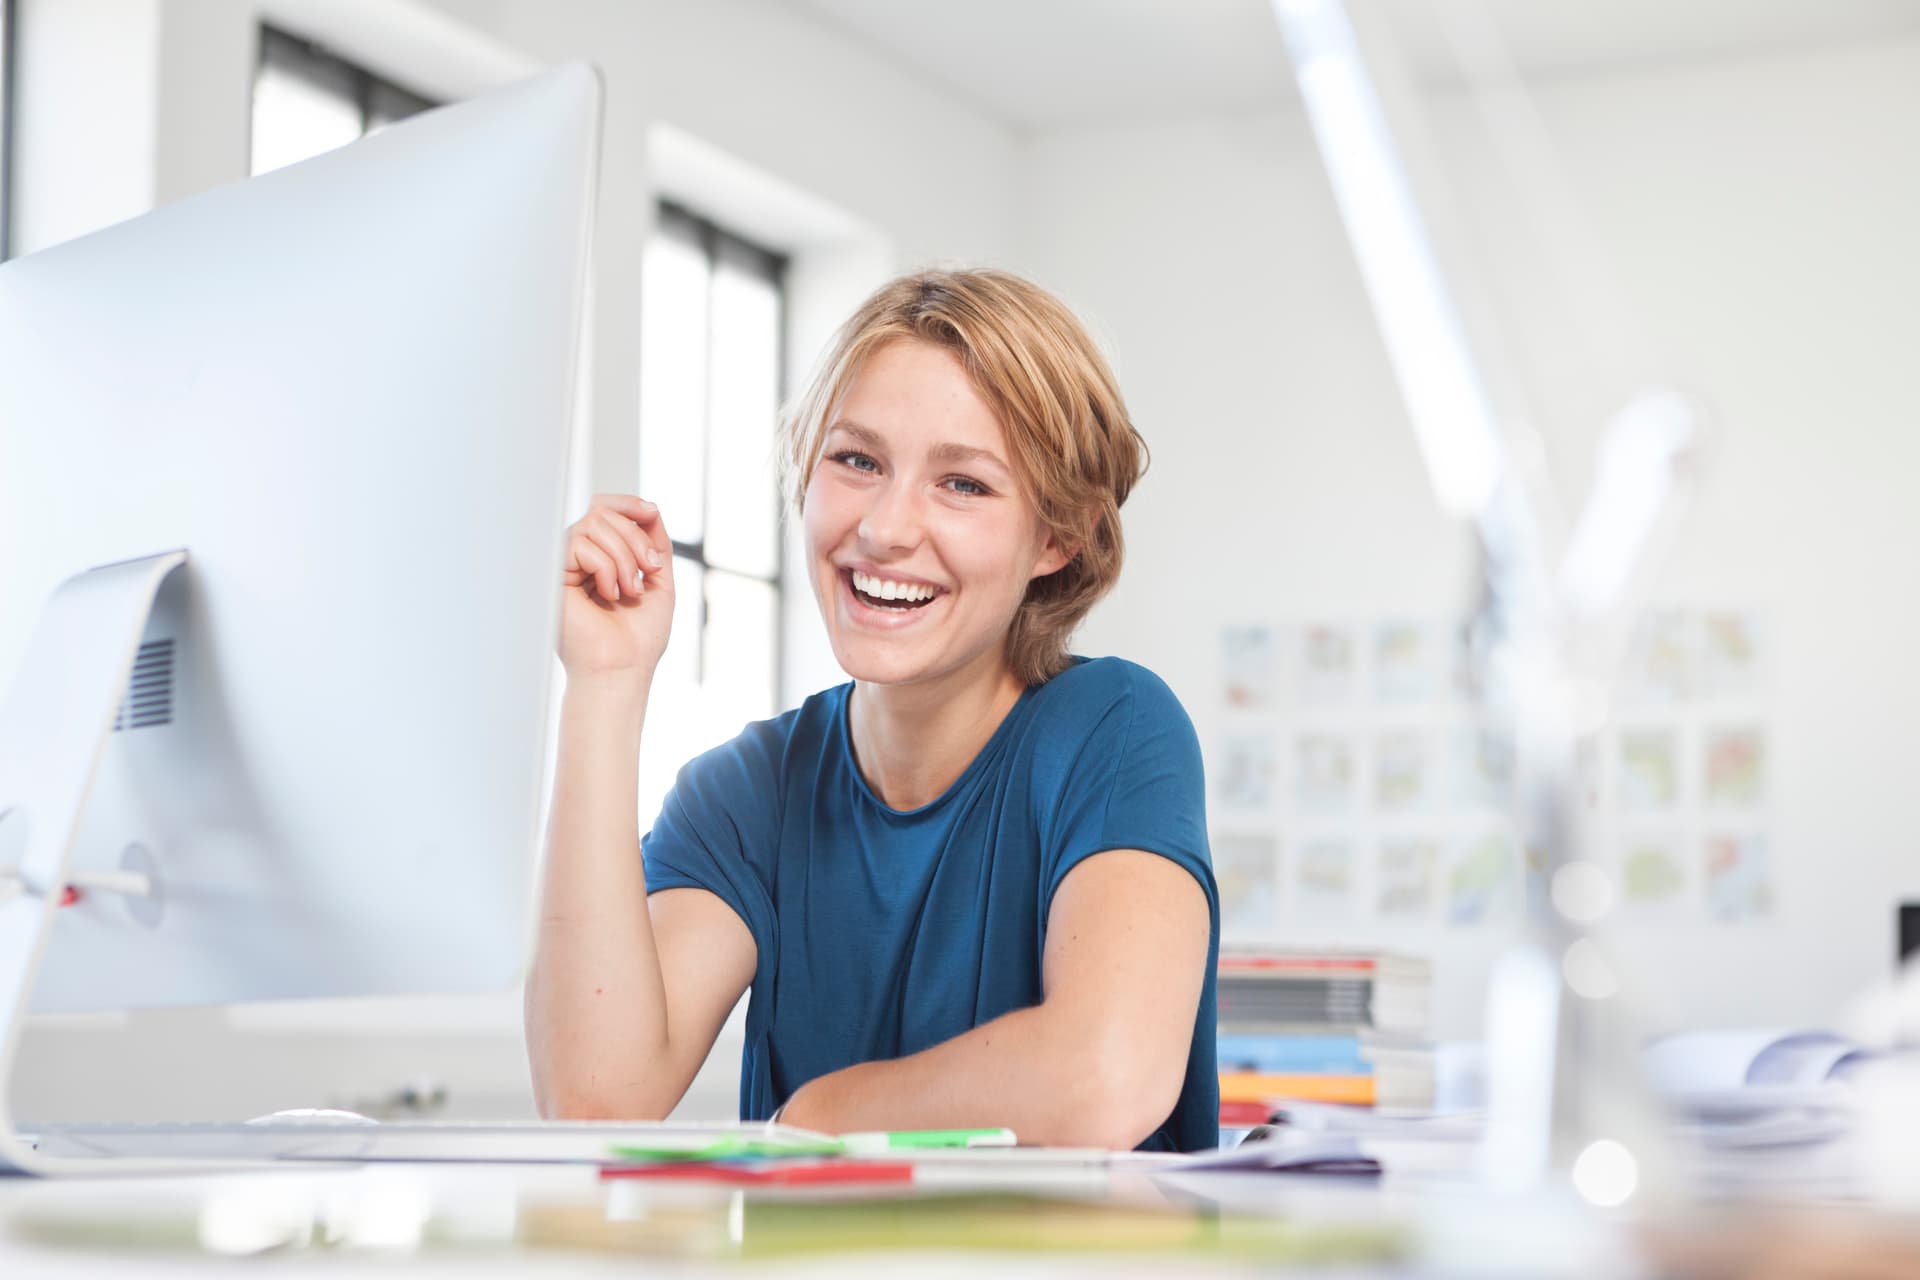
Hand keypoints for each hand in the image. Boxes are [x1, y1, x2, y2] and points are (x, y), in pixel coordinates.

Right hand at [557, 494, 674, 682]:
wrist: (622, 668)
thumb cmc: (639, 636)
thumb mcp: (658, 580)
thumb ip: (654, 542)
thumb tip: (649, 508)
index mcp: (600, 558)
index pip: (604, 508)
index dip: (628, 503)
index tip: (652, 513)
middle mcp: (577, 559)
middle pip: (602, 511)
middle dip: (635, 537)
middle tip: (650, 571)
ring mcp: (563, 566)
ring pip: (592, 523)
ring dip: (624, 556)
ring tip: (631, 590)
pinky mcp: (551, 576)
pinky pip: (580, 544)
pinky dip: (606, 567)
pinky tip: (608, 596)